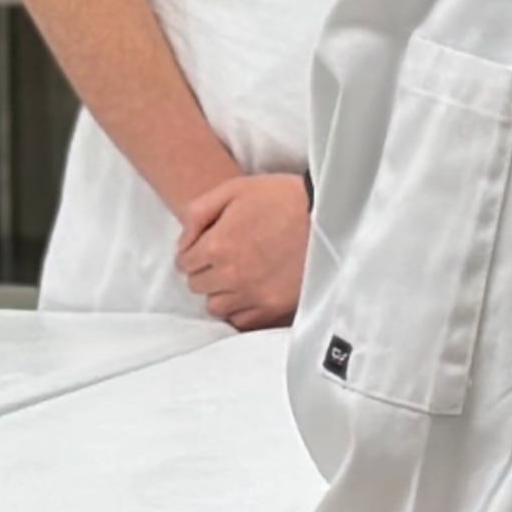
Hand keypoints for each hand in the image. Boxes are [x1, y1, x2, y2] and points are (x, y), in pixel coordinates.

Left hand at [177, 173, 312, 329]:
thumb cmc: (281, 197)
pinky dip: (241, 310)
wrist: (329, 215)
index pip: (184, 263)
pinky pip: (243, 322)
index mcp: (217, 246)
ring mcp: (253, 295)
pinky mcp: (274, 308)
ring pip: (216, 307)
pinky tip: (250, 292)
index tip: (206, 246)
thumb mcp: (233, 189)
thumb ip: (197, 214)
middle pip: (197, 286)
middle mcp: (231, 276)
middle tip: (223, 258)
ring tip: (236, 277)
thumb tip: (183, 244)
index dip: (193, 252)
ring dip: (221, 293)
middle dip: (205, 271)